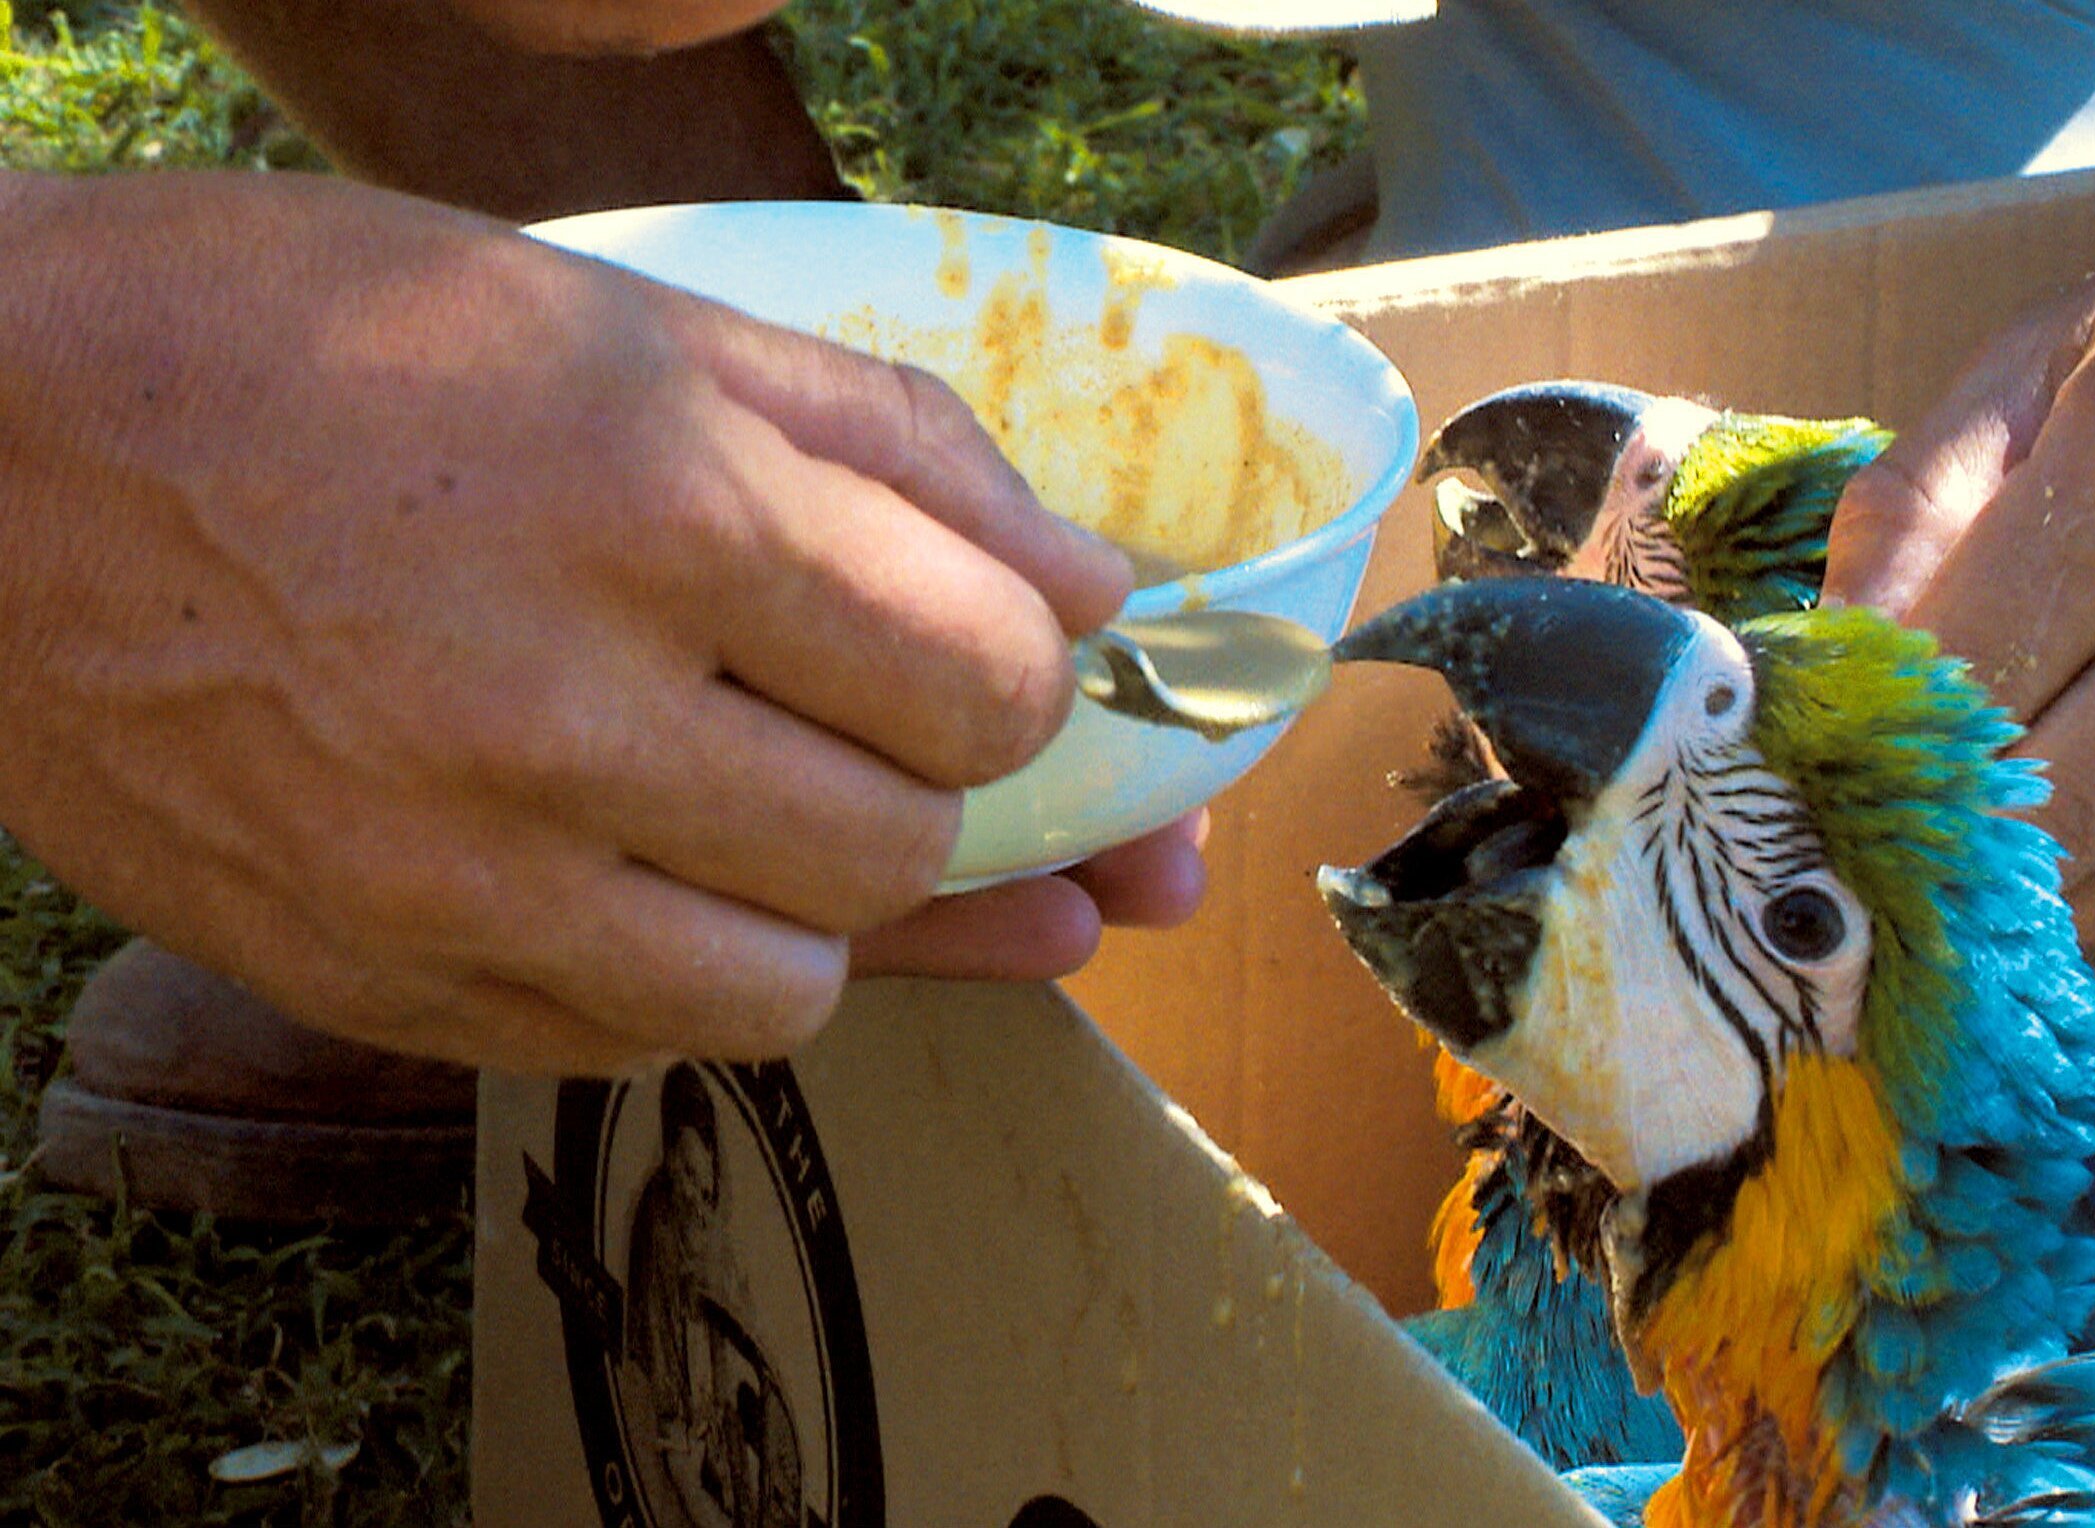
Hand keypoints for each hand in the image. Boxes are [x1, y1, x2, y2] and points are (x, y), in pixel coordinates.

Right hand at [0, 170, 1149, 1071]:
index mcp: (654, 506)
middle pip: (906, 845)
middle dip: (935, 785)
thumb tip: (1099, 594)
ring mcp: (454, 875)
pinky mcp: (372, 979)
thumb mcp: (632, 322)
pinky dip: (682, 972)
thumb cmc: (315, 344)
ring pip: (789, 989)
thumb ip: (902, 453)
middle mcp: (562, 714)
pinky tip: (643, 869)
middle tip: (868, 720)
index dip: (1032, 673)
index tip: (995, 652)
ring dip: (821, 908)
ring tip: (757, 805)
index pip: (987, 679)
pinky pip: (630, 1048)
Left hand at [1822, 105, 2094, 948]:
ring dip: (2059, 890)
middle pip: (2061, 805)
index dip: (1878, 746)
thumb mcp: (2044, 359)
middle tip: (1900, 842)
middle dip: (1958, 841)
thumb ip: (1911, 512)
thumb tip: (1816, 679)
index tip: (1834, 771)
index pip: (1967, 677)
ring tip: (2009, 844)